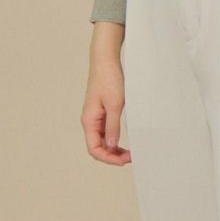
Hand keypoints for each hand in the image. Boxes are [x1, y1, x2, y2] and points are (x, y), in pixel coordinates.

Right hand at [83, 23, 130, 164]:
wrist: (105, 60)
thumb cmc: (108, 78)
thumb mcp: (115, 104)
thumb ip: (113, 127)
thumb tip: (112, 146)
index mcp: (89, 120)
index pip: (94, 149)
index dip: (108, 158)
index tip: (125, 160)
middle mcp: (89, 121)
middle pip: (97, 147)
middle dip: (112, 156)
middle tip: (130, 157)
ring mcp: (94, 117)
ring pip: (101, 141)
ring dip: (113, 149)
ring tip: (128, 152)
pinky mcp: (100, 112)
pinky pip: (104, 132)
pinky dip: (113, 140)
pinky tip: (123, 142)